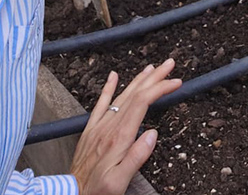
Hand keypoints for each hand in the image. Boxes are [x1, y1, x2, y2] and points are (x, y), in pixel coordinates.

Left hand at [69, 58, 181, 194]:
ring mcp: (99, 126)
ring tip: (152, 68)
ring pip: (121, 96)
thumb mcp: (120, 181)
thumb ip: (136, 157)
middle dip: (154, 77)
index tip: (175, 82)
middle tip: (169, 64)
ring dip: (138, 79)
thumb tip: (152, 134)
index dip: (160, 89)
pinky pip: (100, 104)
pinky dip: (108, 87)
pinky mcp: (91, 130)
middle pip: (134, 94)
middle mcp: (109, 127)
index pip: (142, 103)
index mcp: (119, 137)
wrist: (72, 193)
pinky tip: (113, 76)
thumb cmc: (97, 190)